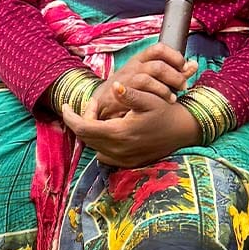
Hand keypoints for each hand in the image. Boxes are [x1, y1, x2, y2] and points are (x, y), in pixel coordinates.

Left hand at [63, 90, 200, 167]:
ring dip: (90, 131)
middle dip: (81, 120)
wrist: (183, 131)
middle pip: (85, 138)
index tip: (65, 105)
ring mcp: (122, 159)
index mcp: (119, 133)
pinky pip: (103, 154)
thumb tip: (115, 86)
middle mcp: (117, 150)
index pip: (83, 128)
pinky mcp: (127, 163)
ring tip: (97, 115)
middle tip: (91, 105)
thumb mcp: (150, 99)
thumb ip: (130, 94)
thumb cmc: (166, 112)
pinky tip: (106, 130)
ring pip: (93, 146)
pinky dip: (99, 142)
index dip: (70, 117)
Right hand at [90, 45, 195, 118]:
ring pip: (150, 76)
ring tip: (174, 97)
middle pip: (158, 64)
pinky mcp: (122, 91)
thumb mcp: (151, 78)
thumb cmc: (129, 90)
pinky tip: (165, 102)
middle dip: (175, 75)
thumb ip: (173, 72)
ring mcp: (127, 78)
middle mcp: (134, 66)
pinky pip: (142, 89)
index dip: (174, 56)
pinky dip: (157, 95)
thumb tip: (194, 65)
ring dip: (166, 87)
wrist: (102, 102)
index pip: (158, 49)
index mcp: (140, 60)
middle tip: (183, 85)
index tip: (184, 66)